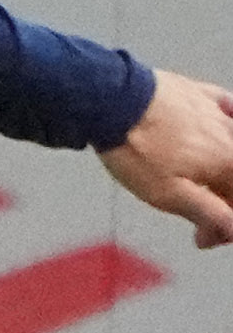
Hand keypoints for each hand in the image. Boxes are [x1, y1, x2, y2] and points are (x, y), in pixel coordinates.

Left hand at [108, 71, 232, 248]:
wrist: (112, 101)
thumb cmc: (137, 150)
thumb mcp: (169, 194)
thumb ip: (209, 213)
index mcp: (228, 163)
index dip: (223, 226)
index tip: (202, 238)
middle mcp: (230, 136)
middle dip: (223, 202)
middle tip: (199, 221)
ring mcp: (218, 112)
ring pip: (232, 146)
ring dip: (222, 171)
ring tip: (200, 184)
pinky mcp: (200, 94)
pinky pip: (228, 108)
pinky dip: (230, 122)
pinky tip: (225, 127)